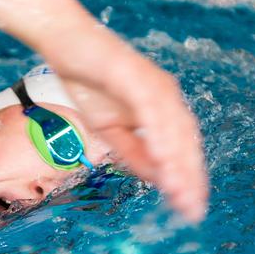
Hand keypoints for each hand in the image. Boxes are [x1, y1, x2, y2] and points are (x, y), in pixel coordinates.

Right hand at [45, 36, 208, 222]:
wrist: (64, 44)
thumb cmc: (87, 82)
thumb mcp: (110, 129)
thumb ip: (134, 152)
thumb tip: (155, 180)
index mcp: (163, 107)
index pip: (183, 147)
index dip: (188, 178)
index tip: (189, 208)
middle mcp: (166, 94)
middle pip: (185, 140)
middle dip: (189, 177)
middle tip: (190, 209)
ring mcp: (153, 83)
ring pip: (173, 127)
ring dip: (177, 161)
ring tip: (178, 191)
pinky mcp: (135, 74)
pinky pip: (151, 109)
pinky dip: (158, 134)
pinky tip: (161, 157)